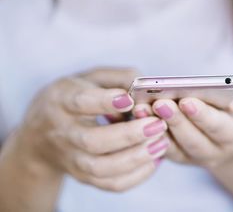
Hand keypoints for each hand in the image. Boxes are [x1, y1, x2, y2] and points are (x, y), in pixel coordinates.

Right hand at [3, 68, 168, 191]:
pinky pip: (111, 184)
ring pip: (101, 168)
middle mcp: (63, 132)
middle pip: (93, 141)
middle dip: (129, 135)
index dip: (106, 101)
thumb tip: (145, 87)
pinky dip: (137, 175)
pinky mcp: (83, 177)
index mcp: (62, 100)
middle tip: (158, 125)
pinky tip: (155, 159)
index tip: (130, 99)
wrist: (41, 134)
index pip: (81, 102)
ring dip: (136, 158)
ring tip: (161, 143)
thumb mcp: (89, 77)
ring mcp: (72, 159)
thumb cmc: (75, 97)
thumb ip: (118, 77)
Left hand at [133, 89, 232, 168]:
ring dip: (157, 128)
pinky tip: (137, 117)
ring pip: (175, 147)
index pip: (219, 127)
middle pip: (193, 140)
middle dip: (175, 121)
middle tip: (159, 102)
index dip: (202, 115)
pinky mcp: (178, 157)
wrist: (229, 135)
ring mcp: (195, 159)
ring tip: (142, 108)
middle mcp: (216, 153)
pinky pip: (162, 149)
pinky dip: (148, 135)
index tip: (186, 100)